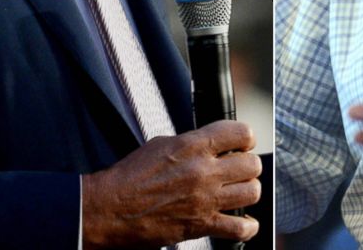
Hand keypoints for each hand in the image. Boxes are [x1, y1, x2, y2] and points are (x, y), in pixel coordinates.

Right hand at [81, 120, 261, 247]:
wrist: (110, 208)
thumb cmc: (130, 176)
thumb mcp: (161, 144)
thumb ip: (191, 142)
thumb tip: (210, 144)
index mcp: (193, 145)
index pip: (240, 133)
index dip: (245, 138)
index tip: (242, 143)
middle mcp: (203, 171)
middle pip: (252, 164)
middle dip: (249, 165)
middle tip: (240, 168)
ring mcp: (205, 199)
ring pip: (252, 192)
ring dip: (249, 191)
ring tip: (240, 191)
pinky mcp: (201, 225)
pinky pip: (240, 228)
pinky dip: (247, 226)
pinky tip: (243, 220)